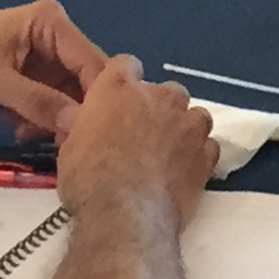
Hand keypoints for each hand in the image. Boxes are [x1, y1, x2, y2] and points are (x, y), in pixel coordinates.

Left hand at [0, 0, 113, 138]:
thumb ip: (38, 102)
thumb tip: (79, 126)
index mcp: (49, 23)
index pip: (91, 61)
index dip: (99, 96)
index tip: (98, 132)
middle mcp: (52, 40)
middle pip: (84, 82)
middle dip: (76, 113)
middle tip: (68, 143)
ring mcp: (40, 63)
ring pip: (67, 99)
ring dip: (55, 121)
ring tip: (34, 135)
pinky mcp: (26, 84)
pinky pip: (48, 108)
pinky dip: (40, 123)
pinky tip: (20, 130)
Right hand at [56, 58, 214, 233]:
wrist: (124, 214)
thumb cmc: (87, 178)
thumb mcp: (69, 148)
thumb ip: (82, 126)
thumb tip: (78, 121)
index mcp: (120, 88)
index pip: (126, 64)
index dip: (123, 83)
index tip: (117, 104)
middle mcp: (159, 97)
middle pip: (166, 91)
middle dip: (158, 108)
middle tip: (142, 136)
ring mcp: (189, 124)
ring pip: (194, 115)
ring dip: (184, 128)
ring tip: (168, 154)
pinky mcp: (207, 154)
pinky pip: (208, 146)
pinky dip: (199, 155)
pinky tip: (185, 172)